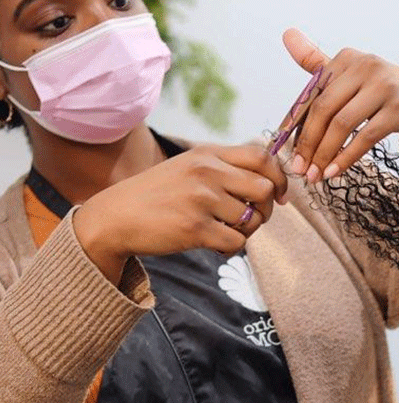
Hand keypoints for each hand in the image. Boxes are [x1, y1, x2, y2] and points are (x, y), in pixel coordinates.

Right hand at [73, 144, 287, 283]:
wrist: (114, 218)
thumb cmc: (157, 195)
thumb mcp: (188, 167)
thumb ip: (224, 169)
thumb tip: (270, 182)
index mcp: (208, 154)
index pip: (263, 157)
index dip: (279, 178)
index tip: (279, 196)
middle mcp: (207, 171)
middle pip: (264, 189)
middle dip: (265, 209)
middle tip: (248, 219)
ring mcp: (201, 199)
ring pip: (253, 219)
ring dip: (245, 231)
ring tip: (223, 231)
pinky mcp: (195, 228)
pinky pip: (237, 242)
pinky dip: (231, 248)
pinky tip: (214, 245)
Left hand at [282, 28, 398, 183]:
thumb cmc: (381, 92)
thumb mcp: (351, 75)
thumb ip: (318, 62)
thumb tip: (286, 34)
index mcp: (347, 58)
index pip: (312, 95)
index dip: (295, 126)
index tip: (285, 152)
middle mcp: (365, 66)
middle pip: (324, 109)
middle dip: (308, 143)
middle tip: (299, 169)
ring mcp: (384, 86)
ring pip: (342, 124)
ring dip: (324, 154)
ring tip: (315, 176)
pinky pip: (365, 137)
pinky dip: (346, 157)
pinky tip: (334, 172)